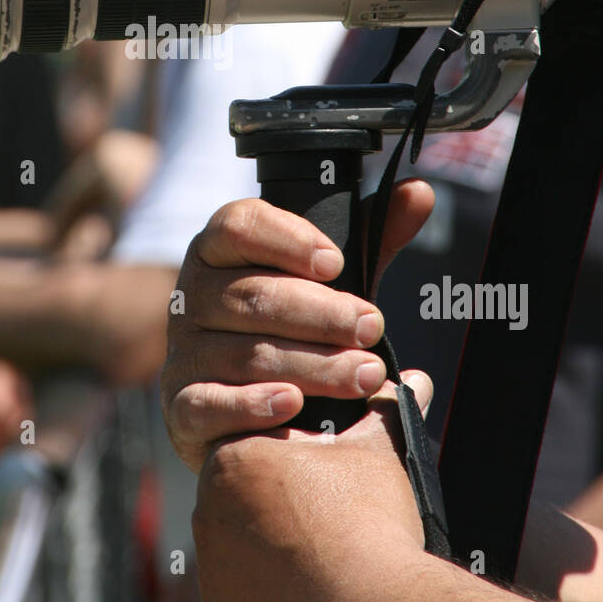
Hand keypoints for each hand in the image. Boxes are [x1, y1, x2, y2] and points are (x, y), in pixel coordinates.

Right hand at [161, 181, 433, 471]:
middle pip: (252, 295)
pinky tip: (294, 404)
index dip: (286, 239)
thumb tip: (419, 194)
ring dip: (313, 365)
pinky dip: (254, 404)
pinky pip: (211, 403)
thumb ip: (369, 240)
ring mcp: (183, 353)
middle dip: (321, 313)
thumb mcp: (326, 283)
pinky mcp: (183, 407)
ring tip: (366, 374)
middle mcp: (192, 297)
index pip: (238, 225)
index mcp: (218, 252)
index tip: (335, 262)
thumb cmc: (286, 329)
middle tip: (371, 326)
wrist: (240, 403)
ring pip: (245, 353)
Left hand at [193, 372, 432, 601]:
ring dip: (269, 545)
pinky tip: (309, 590)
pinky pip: (243, 596)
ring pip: (240, 546)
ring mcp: (212, 568)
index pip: (252, 442)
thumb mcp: (380, 454)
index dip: (290, 454)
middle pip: (241, 494)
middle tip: (325, 512)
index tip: (321, 470)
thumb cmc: (371, 524)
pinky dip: (269, 592)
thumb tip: (414, 377)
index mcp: (232, 458)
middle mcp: (206, 510)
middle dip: (276, 499)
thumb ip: (385, 409)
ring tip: (322, 553)